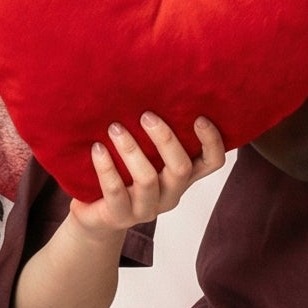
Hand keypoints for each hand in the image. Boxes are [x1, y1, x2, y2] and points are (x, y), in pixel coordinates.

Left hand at [71, 112, 227, 236]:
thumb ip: (154, 136)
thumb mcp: (144, 156)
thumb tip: (153, 89)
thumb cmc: (123, 176)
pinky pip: (115, 191)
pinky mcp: (120, 216)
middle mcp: (170, 194)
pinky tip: (97, 148)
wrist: (96, 217)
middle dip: (165, 139)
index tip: (199, 117)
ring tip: (114, 128)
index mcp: (182, 177)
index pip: (212, 163)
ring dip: (131, 148)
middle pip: (180, 169)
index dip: (212, 142)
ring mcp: (147, 209)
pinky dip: (106, 167)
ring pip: (148, 179)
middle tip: (145, 115)